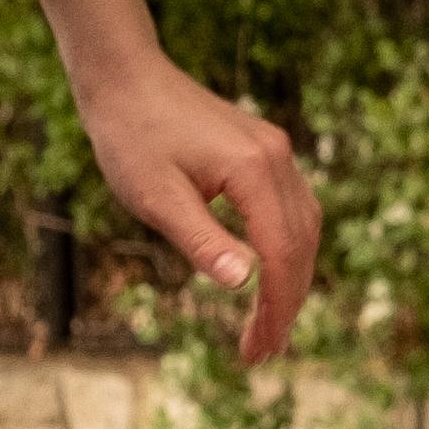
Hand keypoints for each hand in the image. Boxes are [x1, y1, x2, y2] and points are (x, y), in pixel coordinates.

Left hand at [78, 52, 317, 365]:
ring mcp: (275, 151)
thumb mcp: (155, 197)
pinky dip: (287, 247)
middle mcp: (277, 158)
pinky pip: (291, 207)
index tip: (259, 351)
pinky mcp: (264, 150)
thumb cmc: (130, 136)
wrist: (124, 77)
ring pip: (304, 226)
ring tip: (269, 325)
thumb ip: (201, 240)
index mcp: (254, 170)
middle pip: (301, 244)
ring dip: (292, 277)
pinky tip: (269, 274)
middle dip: (288, 302)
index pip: (282, 254)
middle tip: (263, 351)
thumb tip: (244, 285)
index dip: (276, 308)